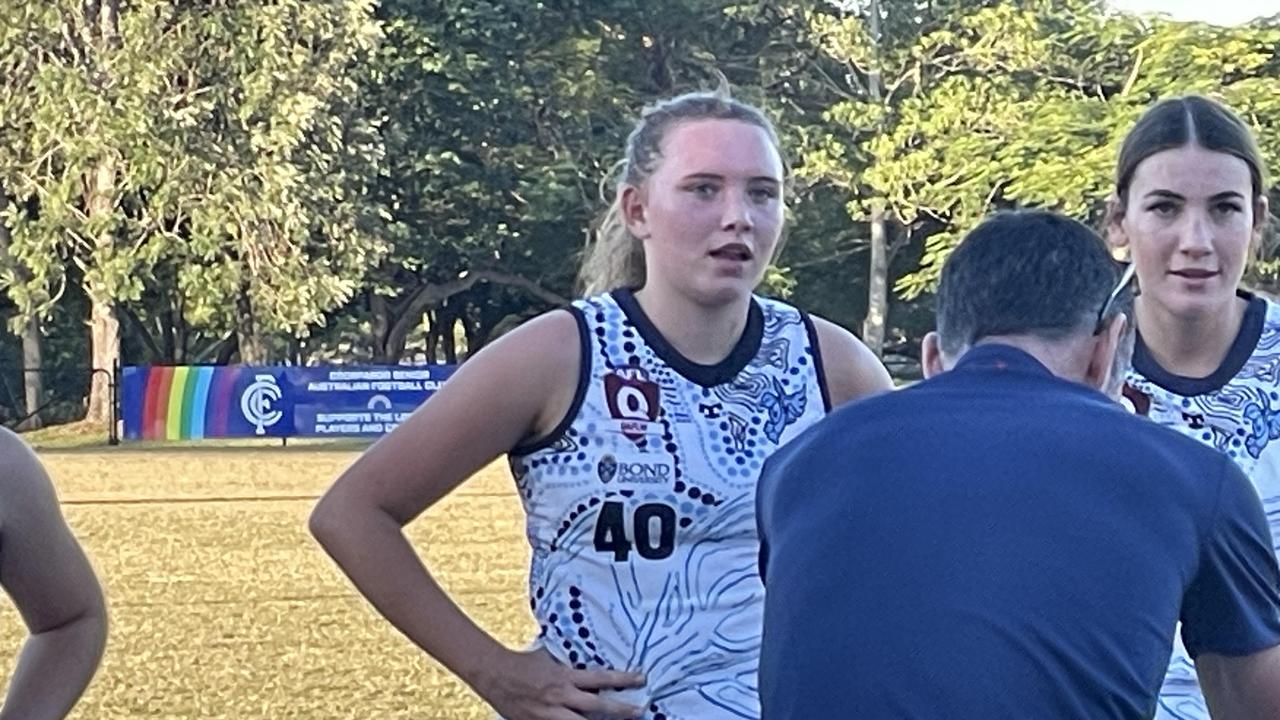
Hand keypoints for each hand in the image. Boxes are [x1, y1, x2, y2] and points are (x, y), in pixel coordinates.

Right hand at [474, 647, 647, 719]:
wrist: (495, 674)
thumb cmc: (525, 663)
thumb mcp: (551, 657)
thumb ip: (570, 662)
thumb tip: (588, 655)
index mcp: (565, 677)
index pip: (601, 679)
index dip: (623, 679)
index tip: (642, 679)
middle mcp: (561, 697)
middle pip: (597, 707)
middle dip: (622, 710)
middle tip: (641, 710)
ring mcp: (550, 715)